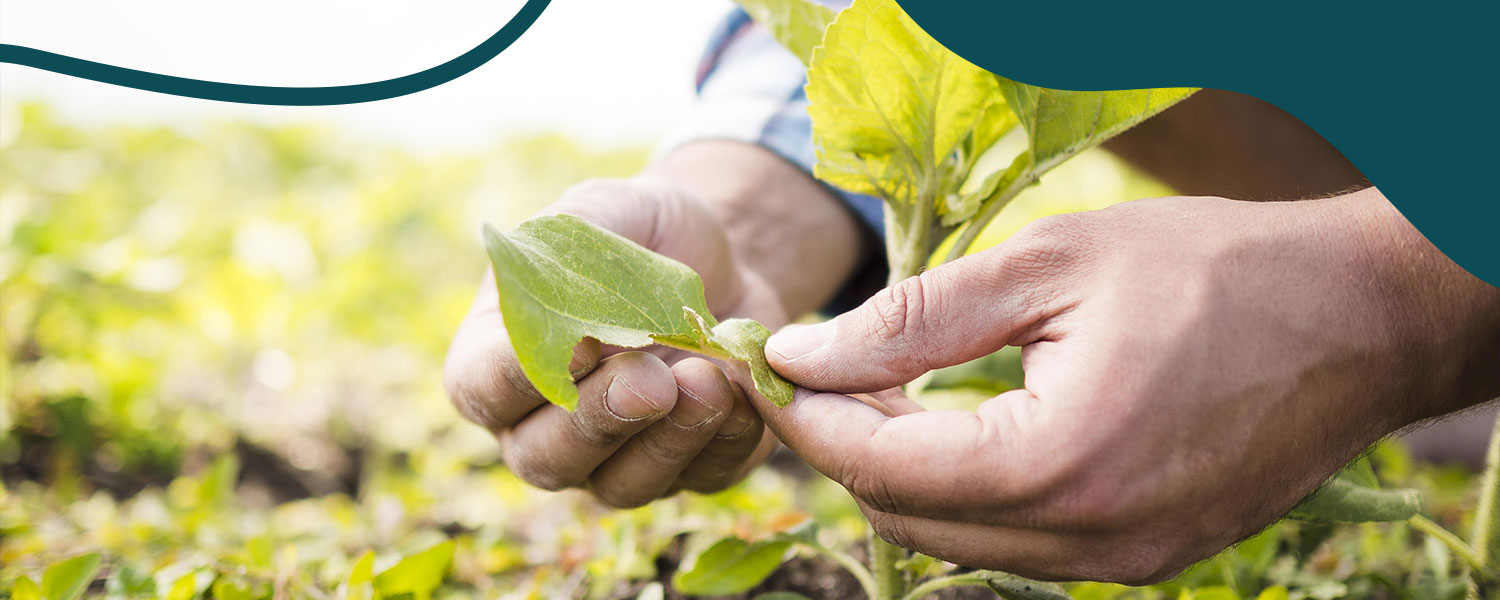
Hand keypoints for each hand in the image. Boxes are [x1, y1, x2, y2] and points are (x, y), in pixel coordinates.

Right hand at [444, 176, 784, 507]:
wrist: (723, 257)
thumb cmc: (640, 233)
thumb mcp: (601, 212)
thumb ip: (567, 254)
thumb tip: (572, 327)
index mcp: (499, 359)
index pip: (482, 389)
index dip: (519, 377)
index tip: (577, 343)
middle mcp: (544, 425)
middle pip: (545, 459)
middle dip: (600, 420)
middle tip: (651, 378)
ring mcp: (614, 458)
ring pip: (622, 485)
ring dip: (667, 440)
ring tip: (708, 380)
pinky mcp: (688, 469)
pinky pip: (701, 478)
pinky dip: (726, 440)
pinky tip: (743, 390)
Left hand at [750, 189, 1499, 582]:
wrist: (1359, 319)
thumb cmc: (1214, 271)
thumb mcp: (1049, 267)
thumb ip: (913, 320)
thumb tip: (801, 354)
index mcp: (1058, 463)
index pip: (881, 465)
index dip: (808, 415)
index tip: (768, 364)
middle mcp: (1087, 540)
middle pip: (907, 516)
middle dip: (844, 444)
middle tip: (815, 369)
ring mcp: (1121, 564)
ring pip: (957, 540)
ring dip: (902, 470)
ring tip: (881, 387)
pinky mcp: (1144, 560)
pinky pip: (1017, 544)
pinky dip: (968, 491)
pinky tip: (958, 424)